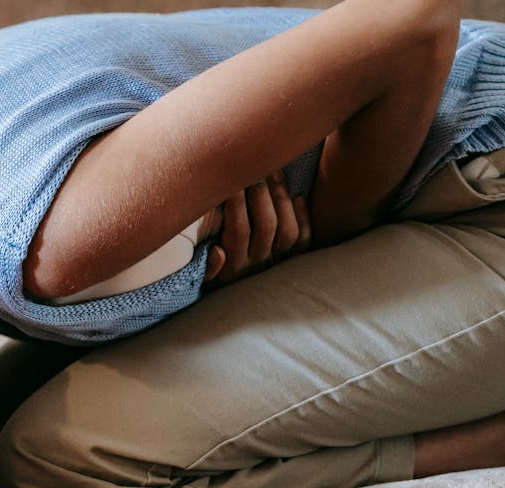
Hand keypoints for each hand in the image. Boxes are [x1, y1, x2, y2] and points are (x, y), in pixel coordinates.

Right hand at [202, 170, 309, 288]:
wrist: (235, 306)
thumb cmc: (210, 281)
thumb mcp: (200, 279)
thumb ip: (207, 267)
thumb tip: (218, 252)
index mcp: (232, 267)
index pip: (237, 229)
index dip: (235, 201)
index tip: (230, 177)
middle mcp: (257, 266)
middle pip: (265, 224)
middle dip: (260, 191)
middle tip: (254, 163)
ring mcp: (277, 264)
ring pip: (287, 230)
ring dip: (281, 198)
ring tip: (273, 170)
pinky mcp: (292, 263)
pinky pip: (304, 240)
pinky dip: (303, 216)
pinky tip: (297, 196)